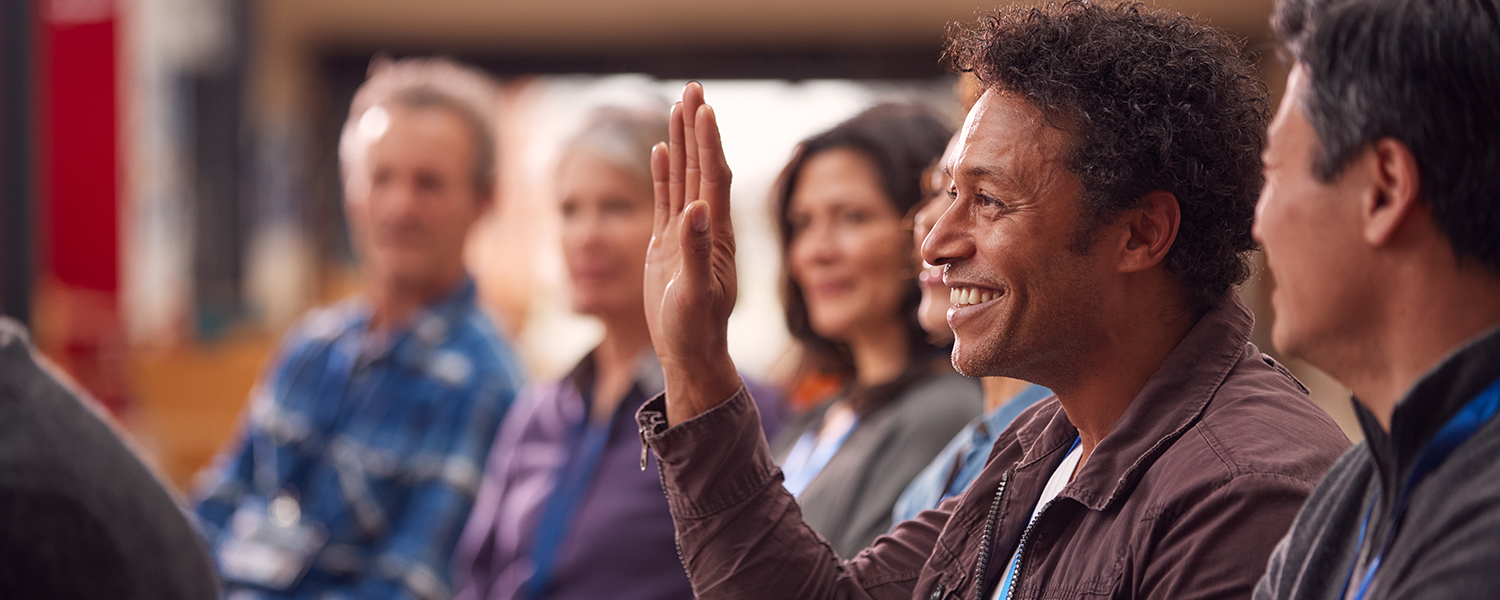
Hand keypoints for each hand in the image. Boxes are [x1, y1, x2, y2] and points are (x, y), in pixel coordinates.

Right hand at [645, 82, 743, 425]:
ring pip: (682, 177)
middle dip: (696, 128)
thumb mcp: (697, 293)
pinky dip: (662, 172)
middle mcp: (705, 226)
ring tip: (679, 105)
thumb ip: (696, 251)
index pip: (714, 177)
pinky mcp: (666, 244)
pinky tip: (658, 149)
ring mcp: (685, 233)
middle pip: (700, 166)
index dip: (710, 143)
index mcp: (716, 233)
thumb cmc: (696, 328)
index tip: (705, 108)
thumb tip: (696, 209)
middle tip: (693, 87)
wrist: (689, 352)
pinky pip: (665, 198)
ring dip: (681, 142)